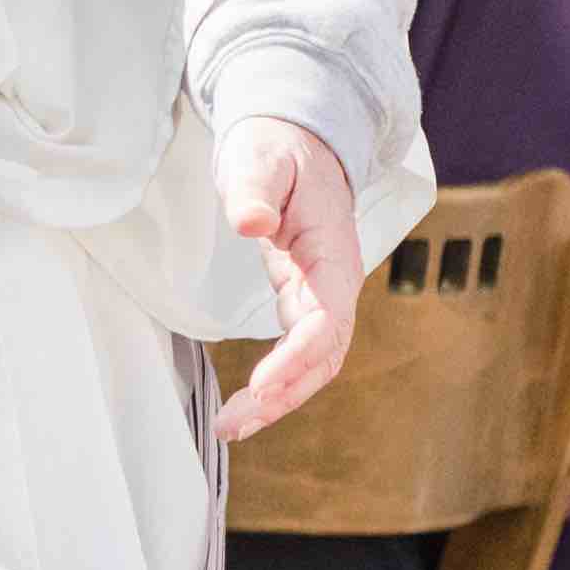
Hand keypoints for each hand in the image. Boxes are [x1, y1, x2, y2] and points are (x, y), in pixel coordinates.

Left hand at [216, 116, 363, 434]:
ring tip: (233, 427)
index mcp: (333, 251)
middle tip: (235, 424)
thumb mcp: (261, 157)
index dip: (296, 357)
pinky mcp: (305, 298)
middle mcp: (336, 281)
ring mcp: (324, 293)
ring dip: (281, 399)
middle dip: (285, 394)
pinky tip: (248, 405)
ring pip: (316, 361)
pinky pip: (301, 351)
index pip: (326, 318)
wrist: (299, 142)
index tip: (260, 385)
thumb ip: (253, 188)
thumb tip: (251, 223)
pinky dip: (279, 383)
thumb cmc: (279, 149)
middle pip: (325, 354)